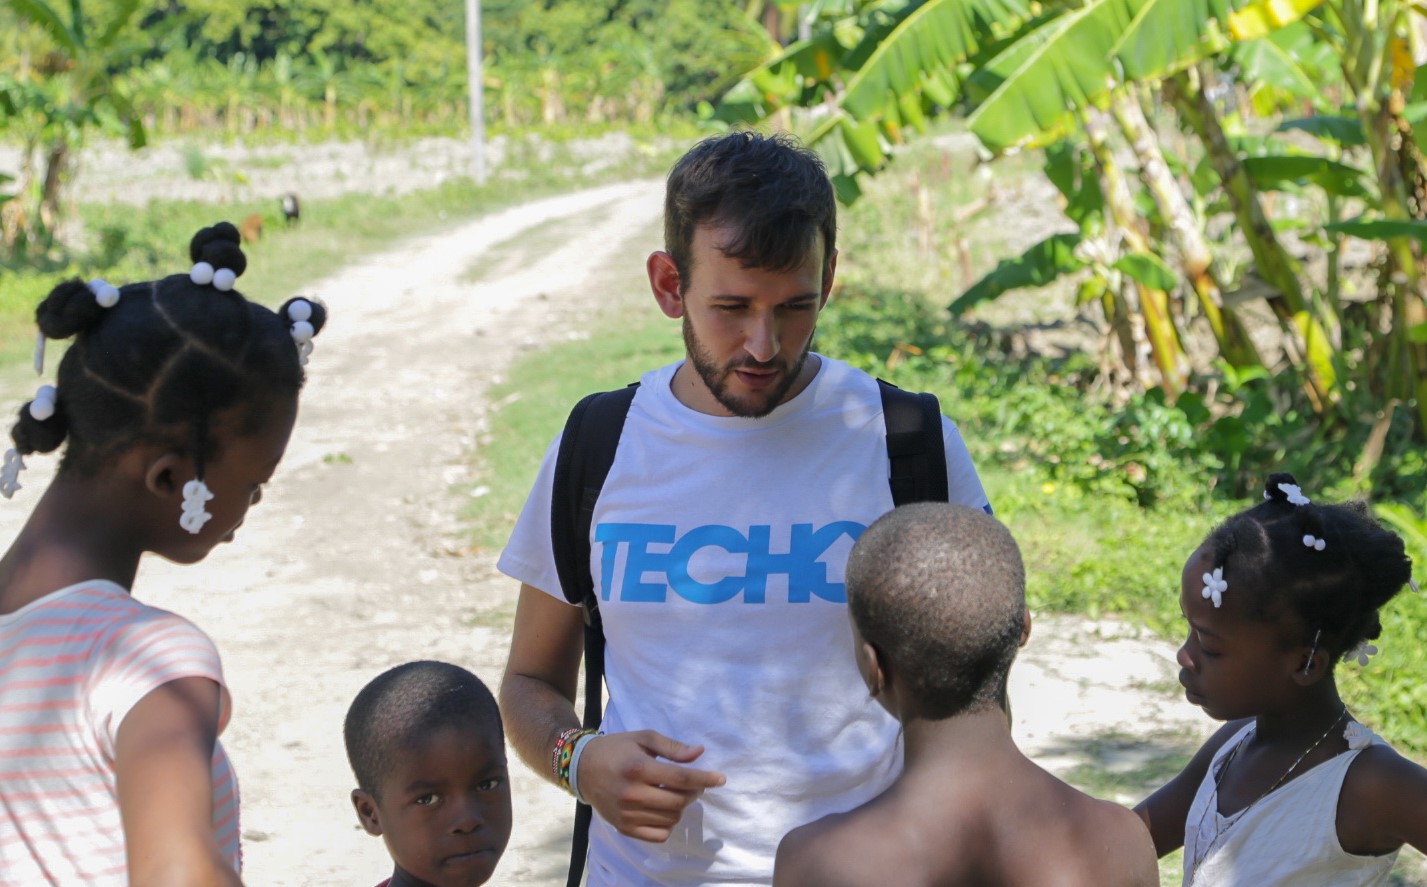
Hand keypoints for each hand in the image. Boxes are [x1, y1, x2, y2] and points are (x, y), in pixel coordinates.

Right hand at [577, 730, 725, 842]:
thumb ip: (672, 747)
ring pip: (671, 819)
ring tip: (676, 794)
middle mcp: (632, 794)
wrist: (582, 767)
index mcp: (639, 768)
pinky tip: (665, 810)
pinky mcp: (623, 827)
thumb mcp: (643, 738)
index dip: (705, 779)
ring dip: (682, 807)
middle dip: (695, 792)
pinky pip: (658, 835)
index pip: (681, 778)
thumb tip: (699, 753)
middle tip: (694, 784)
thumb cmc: (617, 748)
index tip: (721, 779)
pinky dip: (668, 825)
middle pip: (679, 801)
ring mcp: (627, 814)